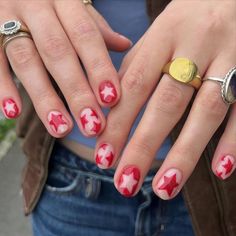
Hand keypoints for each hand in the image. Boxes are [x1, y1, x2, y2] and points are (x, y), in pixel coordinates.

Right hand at [0, 0, 130, 137]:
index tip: (111, 100)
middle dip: (76, 92)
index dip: (99, 68)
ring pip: (26, 61)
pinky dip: (3, 87)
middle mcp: (36, 7)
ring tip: (61, 128)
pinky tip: (14, 113)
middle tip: (91, 125)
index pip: (86, 35)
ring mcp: (7, 17)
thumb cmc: (53, 4)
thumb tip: (125, 45)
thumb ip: (96, 28)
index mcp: (65, 1)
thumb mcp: (76, 9)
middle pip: (58, 52)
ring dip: (45, 99)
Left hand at [95, 0, 235, 198]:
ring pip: (206, 112)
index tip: (102, 157)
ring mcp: (231, 57)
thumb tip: (110, 103)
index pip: (135, 84)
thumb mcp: (158, 34)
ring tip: (164, 187)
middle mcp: (197, 45)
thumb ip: (136, 67)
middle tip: (125, 183)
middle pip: (166, 103)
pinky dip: (233, 141)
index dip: (118, 123)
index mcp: (166, 33)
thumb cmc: (188, 19)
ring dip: (184, 153)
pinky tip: (219, 170)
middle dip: (144, 146)